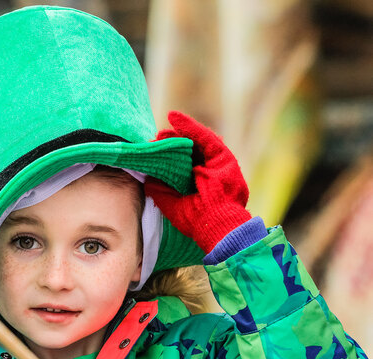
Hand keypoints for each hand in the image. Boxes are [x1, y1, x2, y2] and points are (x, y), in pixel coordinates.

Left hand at [145, 111, 250, 252]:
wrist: (217, 226)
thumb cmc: (196, 221)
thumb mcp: (171, 204)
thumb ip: (160, 191)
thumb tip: (147, 178)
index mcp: (199, 185)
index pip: (183, 165)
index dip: (169, 157)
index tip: (153, 149)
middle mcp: (210, 173)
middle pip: (190, 152)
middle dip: (172, 143)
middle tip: (156, 137)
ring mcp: (218, 165)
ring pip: (197, 142)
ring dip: (179, 133)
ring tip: (161, 130)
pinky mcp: (224, 158)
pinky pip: (206, 137)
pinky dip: (190, 127)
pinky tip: (175, 119)